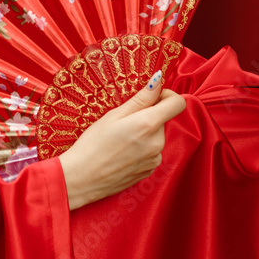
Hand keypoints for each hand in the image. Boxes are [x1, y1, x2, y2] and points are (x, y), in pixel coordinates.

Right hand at [58, 72, 186, 209]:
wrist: (81, 179)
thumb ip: (141, 98)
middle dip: (148, 116)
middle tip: (123, 121)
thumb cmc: (92, 144)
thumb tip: (158, 80)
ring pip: (156, 136)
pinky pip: (151, 152)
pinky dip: (141, 148)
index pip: (177, 103)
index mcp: (149, 125)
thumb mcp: (114, 115)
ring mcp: (154, 159)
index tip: (151, 96)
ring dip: (144, 133)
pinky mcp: (149, 171)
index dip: (167, 95)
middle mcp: (157, 143)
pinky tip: (121, 152)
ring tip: (119, 139)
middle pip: (162, 120)